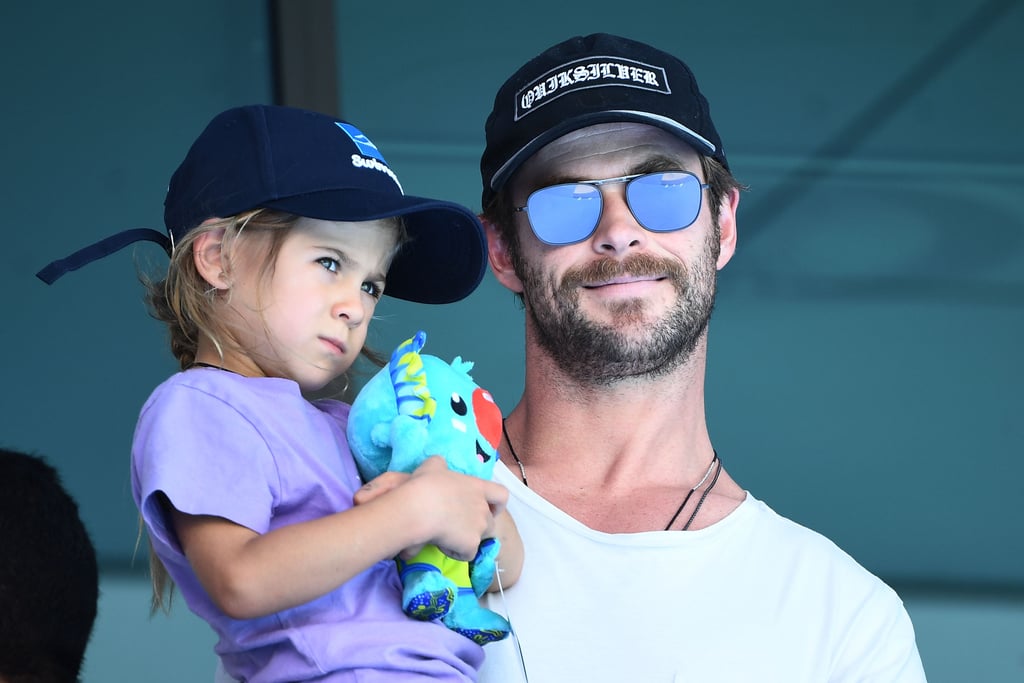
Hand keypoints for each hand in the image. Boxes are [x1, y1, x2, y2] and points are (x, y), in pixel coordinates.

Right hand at [356, 456, 507, 560]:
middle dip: (477, 526)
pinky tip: (441, 544)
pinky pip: (467, 554)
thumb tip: (440, 466)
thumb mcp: (433, 465)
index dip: (497, 504)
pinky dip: (456, 552)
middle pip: (490, 522)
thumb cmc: (426, 484)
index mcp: (478, 488)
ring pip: (479, 539)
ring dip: (467, 540)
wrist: (419, 508)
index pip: (502, 495)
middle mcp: (483, 508)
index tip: (488, 508)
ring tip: (446, 536)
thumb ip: (441, 465)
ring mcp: (479, 527)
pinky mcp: (471, 545)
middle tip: (457, 526)